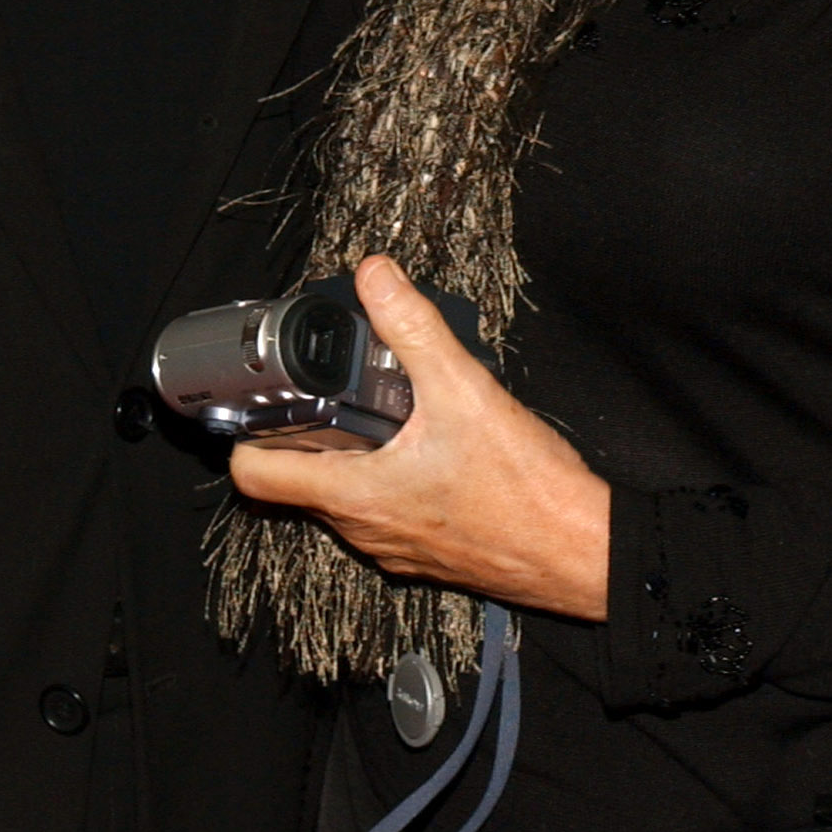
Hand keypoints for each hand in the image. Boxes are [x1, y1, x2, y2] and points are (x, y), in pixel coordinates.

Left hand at [229, 256, 610, 618]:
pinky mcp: (428, 553)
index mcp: (355, 496)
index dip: (245, 436)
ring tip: (385, 409)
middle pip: (299, 481)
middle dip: (308, 432)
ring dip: (353, 455)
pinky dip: (391, 477)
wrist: (586, 554)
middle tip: (328, 388)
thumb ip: (414, 327)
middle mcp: (365, 531)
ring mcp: (395, 548)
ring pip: (346, 498)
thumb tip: (376, 277)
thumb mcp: (465, 390)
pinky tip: (429, 446)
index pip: (256, 477)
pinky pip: (387, 512)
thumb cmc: (528, 492)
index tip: (258, 402)